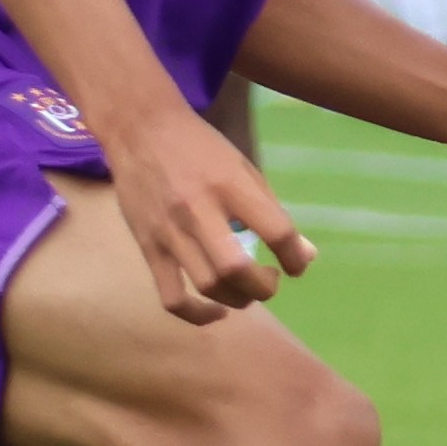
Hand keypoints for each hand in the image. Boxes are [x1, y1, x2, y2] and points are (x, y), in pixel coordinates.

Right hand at [114, 107, 310, 325]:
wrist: (140, 130)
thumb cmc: (200, 149)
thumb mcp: (244, 168)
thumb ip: (272, 212)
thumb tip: (306, 256)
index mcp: (230, 186)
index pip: (276, 231)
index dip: (295, 257)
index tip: (296, 265)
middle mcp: (198, 210)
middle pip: (236, 269)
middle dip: (264, 287)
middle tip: (270, 281)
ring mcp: (169, 232)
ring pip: (207, 286)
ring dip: (237, 300)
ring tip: (246, 291)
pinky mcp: (148, 247)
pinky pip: (171, 296)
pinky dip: (196, 315)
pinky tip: (215, 312)